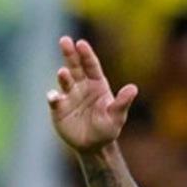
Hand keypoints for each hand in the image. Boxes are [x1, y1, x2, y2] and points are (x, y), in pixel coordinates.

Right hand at [47, 36, 137, 153]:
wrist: (93, 146)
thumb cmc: (107, 129)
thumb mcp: (117, 116)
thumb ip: (122, 102)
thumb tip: (133, 88)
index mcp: (96, 84)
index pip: (91, 65)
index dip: (86, 54)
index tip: (81, 43)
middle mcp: (81, 86)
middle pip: (75, 66)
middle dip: (70, 54)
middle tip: (65, 40)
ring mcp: (69, 96)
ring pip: (65, 82)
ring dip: (63, 76)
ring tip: (63, 73)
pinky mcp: (59, 109)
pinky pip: (55, 101)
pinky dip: (53, 97)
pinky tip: (53, 97)